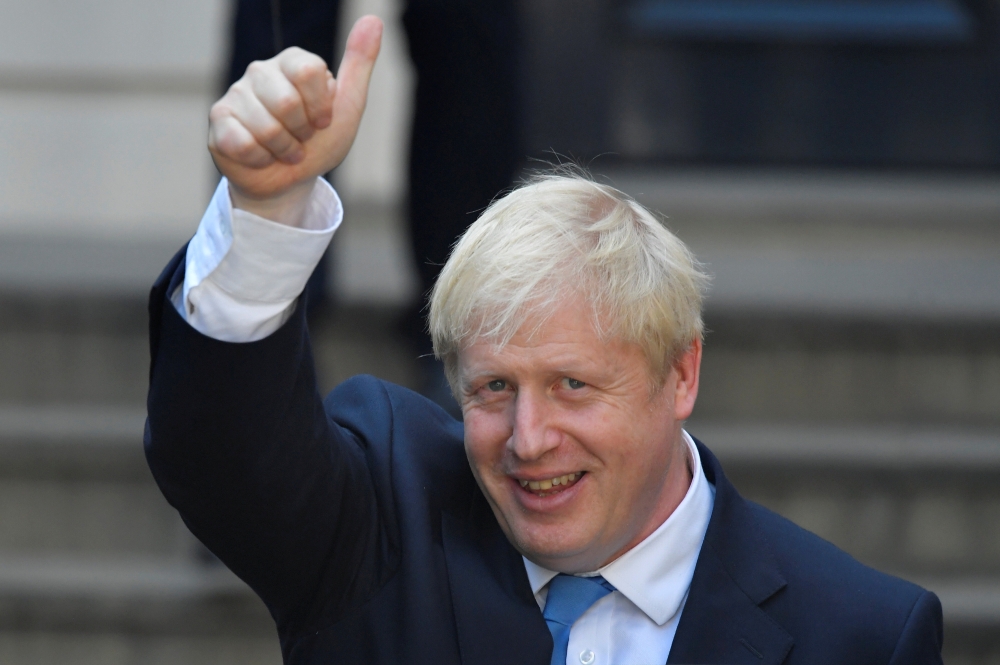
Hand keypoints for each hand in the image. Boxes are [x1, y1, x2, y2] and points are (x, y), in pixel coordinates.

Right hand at [208, 16, 382, 217]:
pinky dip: (261, 159)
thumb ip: (359, 64)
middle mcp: (260, 71)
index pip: (309, 72)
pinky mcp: (218, 120)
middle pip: (286, 102)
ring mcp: (236, 94)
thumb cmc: (319, 141)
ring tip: (284, 150)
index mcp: (292, 61)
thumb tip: (373, 20)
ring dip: (284, 150)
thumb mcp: (348, 105)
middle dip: (302, 133)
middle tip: (301, 138)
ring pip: (266, 128)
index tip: (322, 121)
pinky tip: (262, 156)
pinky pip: (243, 142)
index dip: (320, 107)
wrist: (291, 180)